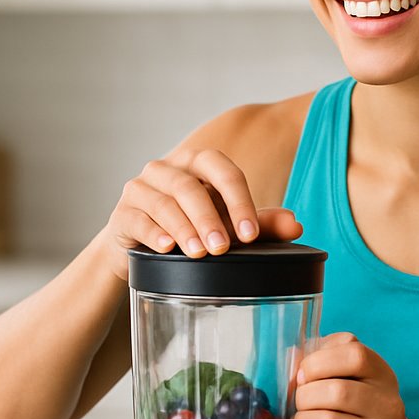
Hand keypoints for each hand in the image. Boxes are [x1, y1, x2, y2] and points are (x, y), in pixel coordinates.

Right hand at [103, 148, 301, 280]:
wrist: (141, 249)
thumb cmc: (191, 230)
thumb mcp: (227, 226)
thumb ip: (260, 225)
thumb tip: (296, 226)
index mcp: (199, 165)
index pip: (223, 170)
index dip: (239, 200)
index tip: (251, 236)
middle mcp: (168, 170)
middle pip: (189, 186)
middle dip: (208, 218)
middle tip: (223, 248)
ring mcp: (141, 189)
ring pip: (163, 202)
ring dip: (183, 228)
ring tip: (199, 253)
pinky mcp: (122, 213)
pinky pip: (137, 219)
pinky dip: (154, 233)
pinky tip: (167, 248)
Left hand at [291, 333, 418, 418]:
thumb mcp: (359, 386)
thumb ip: (327, 364)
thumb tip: (292, 356)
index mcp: (383, 377)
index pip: (355, 354)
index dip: (320, 361)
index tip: (304, 375)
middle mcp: (389, 405)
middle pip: (337, 391)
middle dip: (304, 398)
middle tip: (299, 407)